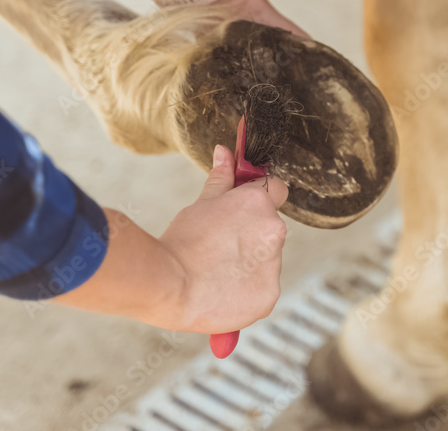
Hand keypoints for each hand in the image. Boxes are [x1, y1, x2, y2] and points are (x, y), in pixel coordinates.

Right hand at [53, 146, 288, 334]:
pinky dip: (246, 291)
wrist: (170, 287)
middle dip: (251, 235)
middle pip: (270, 229)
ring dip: (249, 264)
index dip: (261, 197)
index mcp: (259, 203)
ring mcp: (274, 266)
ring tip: (216, 271)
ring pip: (266, 261)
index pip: (278, 189)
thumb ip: (221, 179)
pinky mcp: (268, 296)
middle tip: (220, 245)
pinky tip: (222, 291)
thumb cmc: (182, 243)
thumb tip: (225, 153)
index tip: (245, 208)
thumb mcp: (201, 204)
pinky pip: (262, 289)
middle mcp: (274, 231)